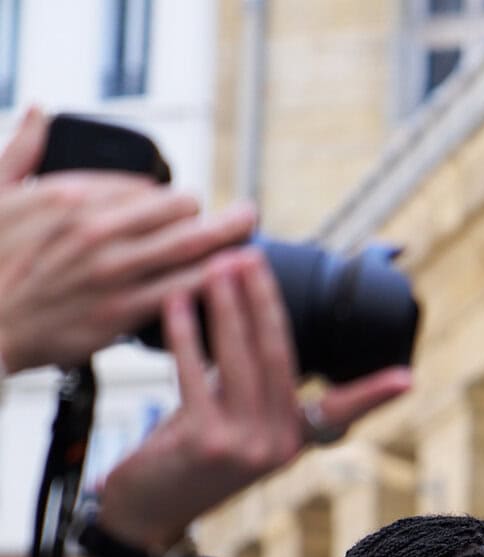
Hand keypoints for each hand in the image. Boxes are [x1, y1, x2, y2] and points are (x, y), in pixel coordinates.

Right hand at [0, 110, 257, 372]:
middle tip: (234, 217)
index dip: (169, 199)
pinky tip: (240, 271)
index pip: (143, 186)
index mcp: (69, 196)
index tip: (182, 208)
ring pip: (188, 244)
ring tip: (251, 228)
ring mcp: (110, 269)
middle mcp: (94, 228)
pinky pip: (181, 288)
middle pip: (176, 208)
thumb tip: (40, 110)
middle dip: (207, 212)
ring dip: (227, 235)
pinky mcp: (121, 309)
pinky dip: (215, 276)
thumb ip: (22, 151)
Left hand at [96, 249, 411, 549]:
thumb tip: (251, 330)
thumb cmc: (188, 459)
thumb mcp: (233, 427)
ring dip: (227, 306)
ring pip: (240, 361)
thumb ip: (250, 389)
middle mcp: (277, 446)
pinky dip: (185, 332)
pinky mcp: (203, 443)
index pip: (339, 408)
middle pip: (278, 359)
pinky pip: (194, 374)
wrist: (149, 512)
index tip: (406, 379)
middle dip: (264, 302)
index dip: (374, 393)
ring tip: (217, 265)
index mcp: (293, 442)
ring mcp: (242, 446)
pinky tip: (177, 301)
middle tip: (250, 256)